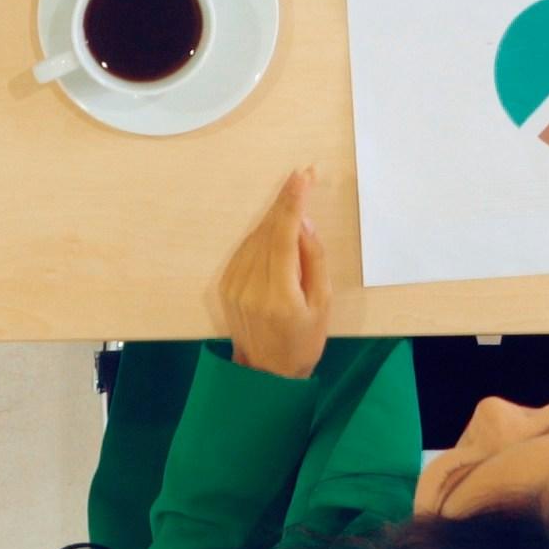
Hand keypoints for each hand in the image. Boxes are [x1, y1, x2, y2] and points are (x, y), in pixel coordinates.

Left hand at [209, 168, 331, 378]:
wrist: (267, 372)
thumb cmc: (303, 339)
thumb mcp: (323, 302)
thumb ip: (314, 259)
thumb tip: (303, 222)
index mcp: (278, 294)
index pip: (284, 236)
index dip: (292, 203)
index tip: (302, 177)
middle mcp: (250, 287)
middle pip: (267, 231)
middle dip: (286, 202)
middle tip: (303, 176)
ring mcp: (233, 286)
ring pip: (255, 236)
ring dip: (274, 216)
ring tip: (294, 199)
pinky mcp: (225, 285)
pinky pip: (246, 248)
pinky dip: (262, 234)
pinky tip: (276, 229)